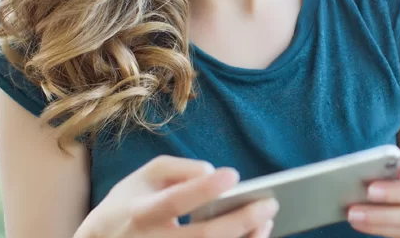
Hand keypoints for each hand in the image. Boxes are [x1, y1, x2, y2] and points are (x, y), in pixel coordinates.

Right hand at [75, 155, 278, 237]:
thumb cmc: (130, 203)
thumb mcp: (144, 176)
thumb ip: (176, 168)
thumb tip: (210, 172)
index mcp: (141, 212)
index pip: (175, 201)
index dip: (204, 189)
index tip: (233, 175)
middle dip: (241, 220)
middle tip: (269, 203)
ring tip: (266, 221)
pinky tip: (253, 237)